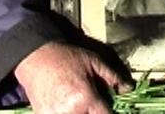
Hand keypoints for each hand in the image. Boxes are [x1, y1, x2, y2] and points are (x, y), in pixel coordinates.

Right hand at [14, 41, 130, 113]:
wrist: (36, 56)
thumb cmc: (65, 57)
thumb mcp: (93, 61)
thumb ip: (112, 76)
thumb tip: (128, 88)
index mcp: (86, 98)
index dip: (109, 113)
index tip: (109, 109)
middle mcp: (71, 112)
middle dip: (94, 112)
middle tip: (91, 103)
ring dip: (81, 113)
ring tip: (79, 103)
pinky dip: (67, 113)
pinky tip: (66, 104)